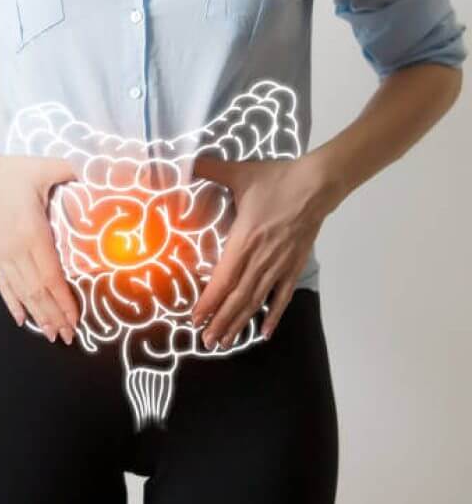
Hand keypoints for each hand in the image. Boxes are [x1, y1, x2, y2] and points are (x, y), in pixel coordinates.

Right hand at [0, 151, 80, 344]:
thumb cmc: (11, 172)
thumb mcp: (45, 167)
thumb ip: (71, 170)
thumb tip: (96, 169)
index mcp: (33, 233)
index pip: (51, 276)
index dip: (63, 300)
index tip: (75, 318)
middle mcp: (16, 250)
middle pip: (38, 291)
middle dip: (54, 315)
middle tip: (68, 337)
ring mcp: (1, 255)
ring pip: (21, 292)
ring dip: (37, 315)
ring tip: (51, 334)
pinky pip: (3, 285)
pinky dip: (13, 304)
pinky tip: (22, 319)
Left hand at [190, 154, 342, 346]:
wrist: (316, 184)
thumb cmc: (277, 179)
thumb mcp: (240, 173)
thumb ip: (209, 169)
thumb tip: (186, 161)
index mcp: (244, 240)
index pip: (223, 279)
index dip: (209, 302)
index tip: (195, 319)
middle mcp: (260, 259)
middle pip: (237, 297)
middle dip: (220, 321)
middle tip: (206, 342)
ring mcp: (279, 265)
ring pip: (256, 301)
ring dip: (239, 322)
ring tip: (226, 342)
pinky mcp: (294, 265)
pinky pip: (282, 295)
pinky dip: (273, 315)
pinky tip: (265, 333)